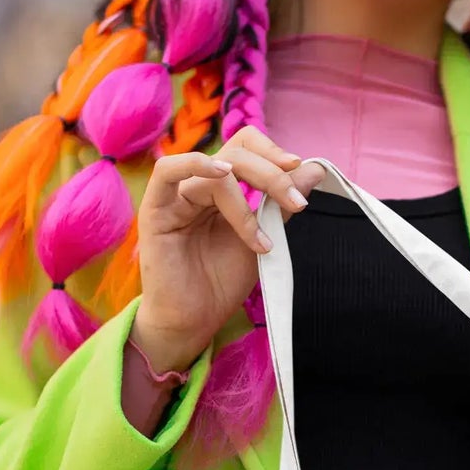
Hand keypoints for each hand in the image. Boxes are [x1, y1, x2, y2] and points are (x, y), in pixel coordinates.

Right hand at [131, 128, 323, 371]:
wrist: (195, 320)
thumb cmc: (222, 282)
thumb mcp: (263, 237)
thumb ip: (281, 204)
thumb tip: (315, 170)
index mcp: (222, 188)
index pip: (247, 148)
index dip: (273, 153)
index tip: (301, 171)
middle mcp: (199, 185)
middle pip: (237, 151)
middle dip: (272, 173)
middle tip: (295, 202)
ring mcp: (176, 195)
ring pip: (216, 169)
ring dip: (248, 193)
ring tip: (263, 235)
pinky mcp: (155, 210)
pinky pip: (168, 171)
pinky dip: (196, 164)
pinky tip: (222, 174)